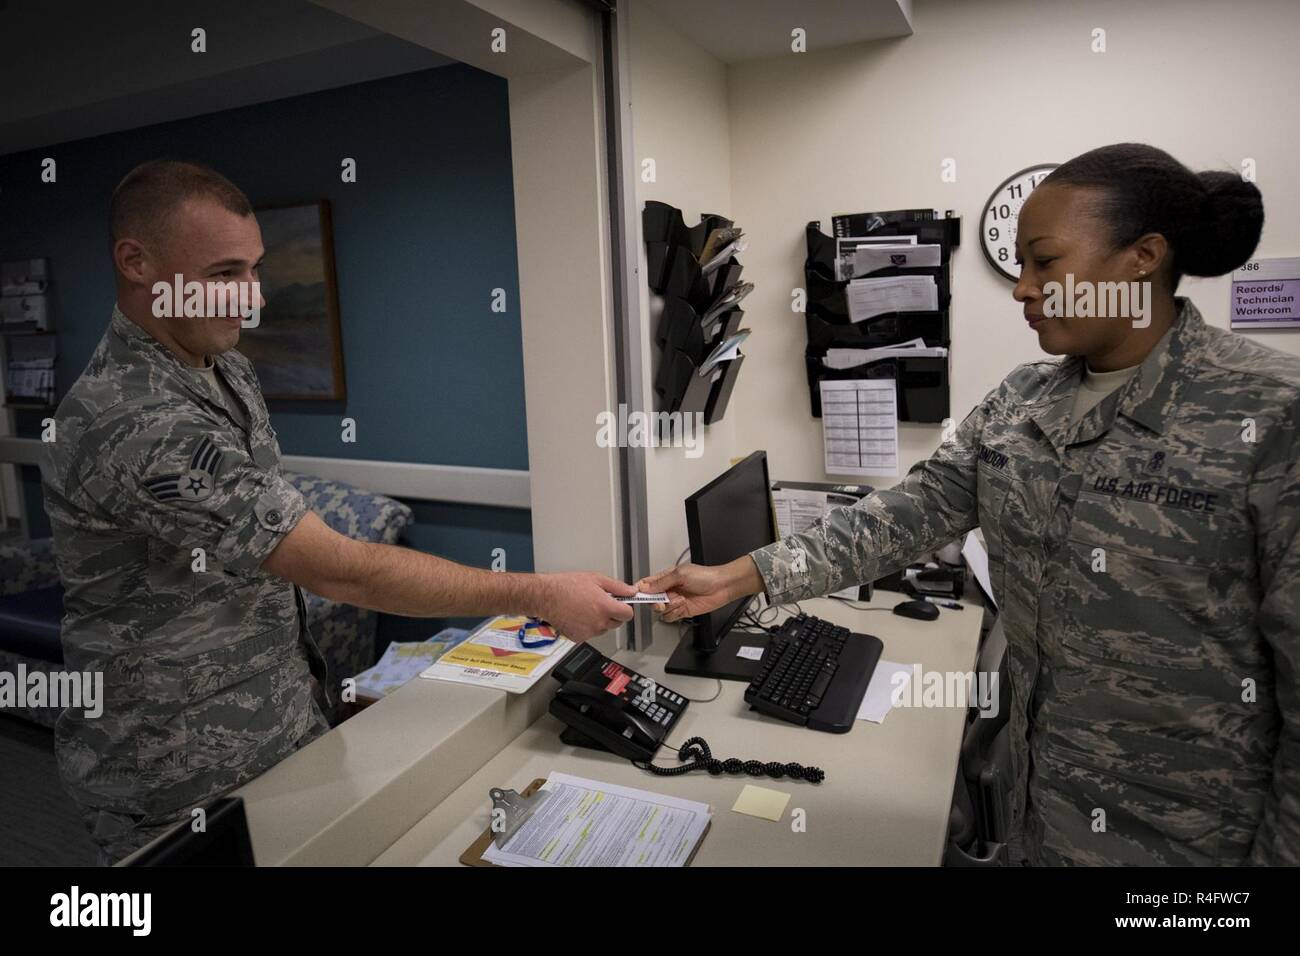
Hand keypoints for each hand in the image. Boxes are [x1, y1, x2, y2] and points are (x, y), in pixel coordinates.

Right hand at [536, 572, 635, 641]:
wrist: (545, 596)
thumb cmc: (566, 586)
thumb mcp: (596, 579)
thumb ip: (617, 587)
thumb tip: (631, 591)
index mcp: (605, 607)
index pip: (628, 614)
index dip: (625, 608)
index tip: (621, 604)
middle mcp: (598, 622)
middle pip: (617, 623)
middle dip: (612, 614)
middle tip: (599, 602)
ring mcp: (589, 632)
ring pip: (603, 628)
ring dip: (600, 621)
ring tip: (586, 608)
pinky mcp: (579, 638)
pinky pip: (590, 633)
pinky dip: (587, 627)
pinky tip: (578, 615)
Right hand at [636, 557, 762, 622]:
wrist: (722, 587)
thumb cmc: (705, 576)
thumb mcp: (680, 574)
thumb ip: (662, 582)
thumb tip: (645, 588)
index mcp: (666, 578)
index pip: (646, 585)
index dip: (639, 590)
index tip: (636, 595)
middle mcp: (668, 590)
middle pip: (651, 600)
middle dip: (656, 602)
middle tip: (663, 600)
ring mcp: (675, 602)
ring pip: (660, 611)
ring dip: (670, 607)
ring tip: (681, 600)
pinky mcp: (681, 611)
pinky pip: (670, 617)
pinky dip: (675, 613)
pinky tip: (684, 606)